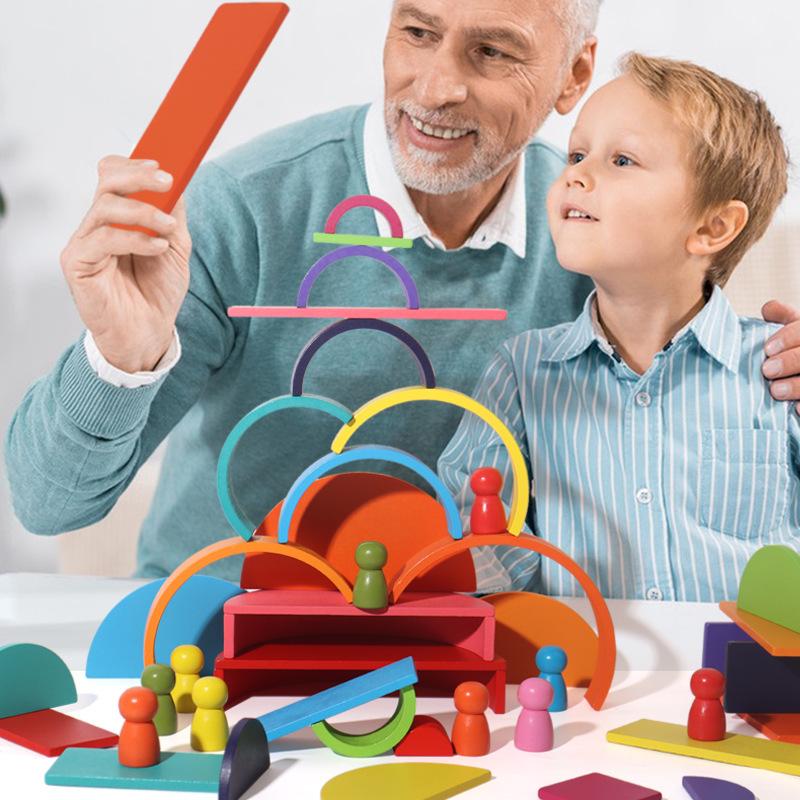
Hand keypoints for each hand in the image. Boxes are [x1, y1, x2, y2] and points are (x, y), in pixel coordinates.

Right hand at [60, 156, 191, 372]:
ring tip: (169, 227)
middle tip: (168, 181)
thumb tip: (177, 182)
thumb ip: (174, 215)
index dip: (135, 165)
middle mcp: (97, 226)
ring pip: (106, 205)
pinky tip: (156, 247)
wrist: (149, 334)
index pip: (113, 176)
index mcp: (118, 218)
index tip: (165, 166)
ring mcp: (85, 243)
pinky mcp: (77, 263)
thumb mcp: (175, 247)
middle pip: (107, 182)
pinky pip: (102, 238)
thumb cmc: (157, 293)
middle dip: (140, 176)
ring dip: (144, 211)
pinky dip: (134, 237)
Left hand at [761, 299, 799, 413]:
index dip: (788, 337)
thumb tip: (769, 309)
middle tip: (767, 371)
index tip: (767, 349)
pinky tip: (796, 410)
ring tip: (776, 391)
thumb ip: (782, 318)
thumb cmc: (797, 349)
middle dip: (791, 361)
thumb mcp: (794, 330)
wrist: (799, 371)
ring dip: (799, 385)